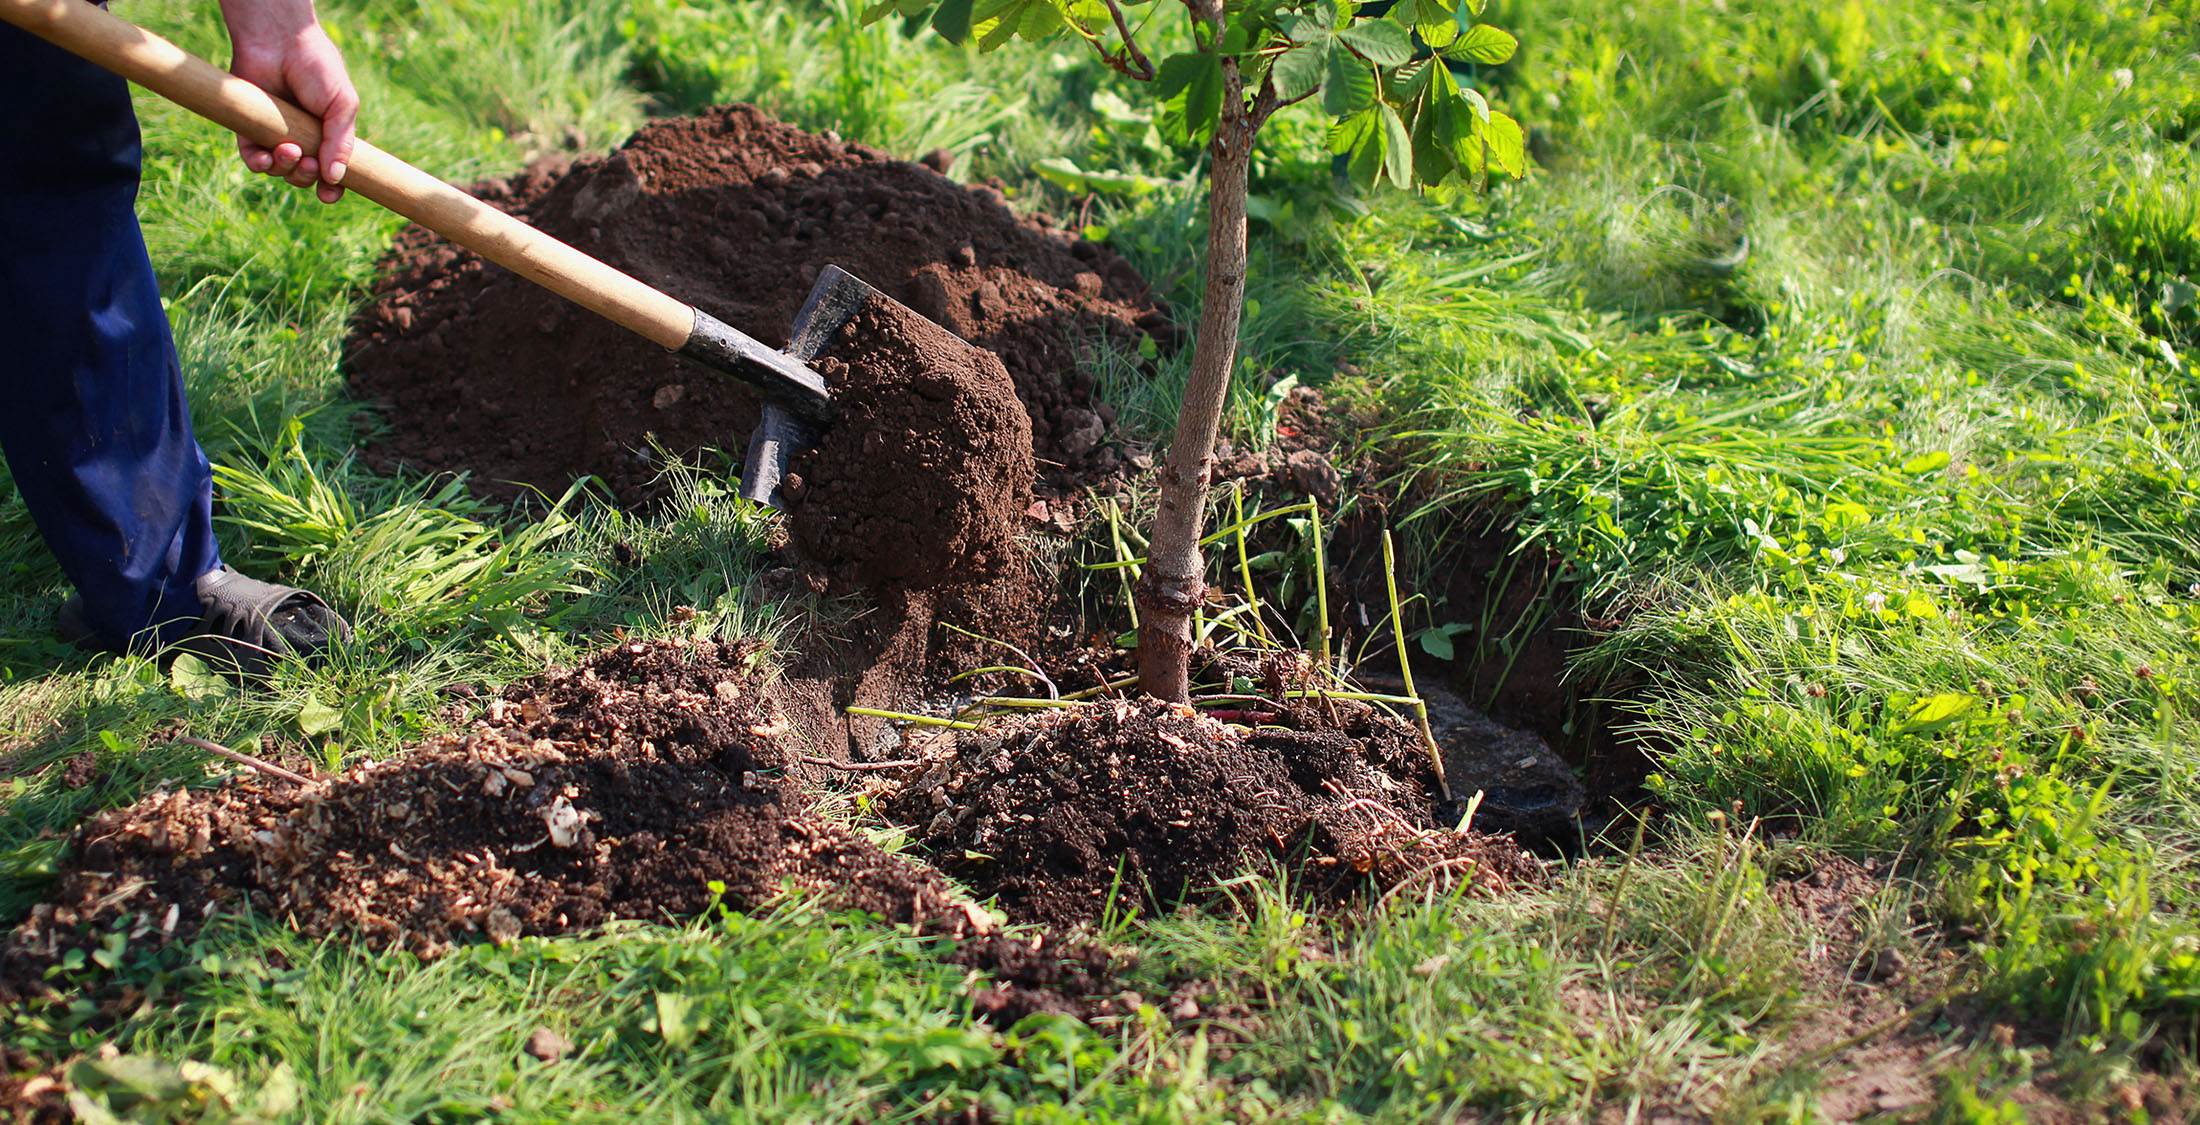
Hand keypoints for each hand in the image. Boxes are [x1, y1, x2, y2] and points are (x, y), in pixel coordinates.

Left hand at [219, 0, 357, 202]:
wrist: (280, 42)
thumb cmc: (317, 68)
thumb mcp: (342, 105)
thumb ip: (341, 142)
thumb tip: (336, 178)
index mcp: (327, 136)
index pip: (331, 173)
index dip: (331, 188)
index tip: (330, 194)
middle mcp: (301, 139)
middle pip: (303, 177)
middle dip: (306, 177)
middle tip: (309, 163)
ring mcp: (274, 136)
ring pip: (278, 171)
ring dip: (285, 169)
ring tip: (289, 150)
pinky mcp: (248, 130)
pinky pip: (252, 159)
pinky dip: (260, 164)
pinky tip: (267, 157)